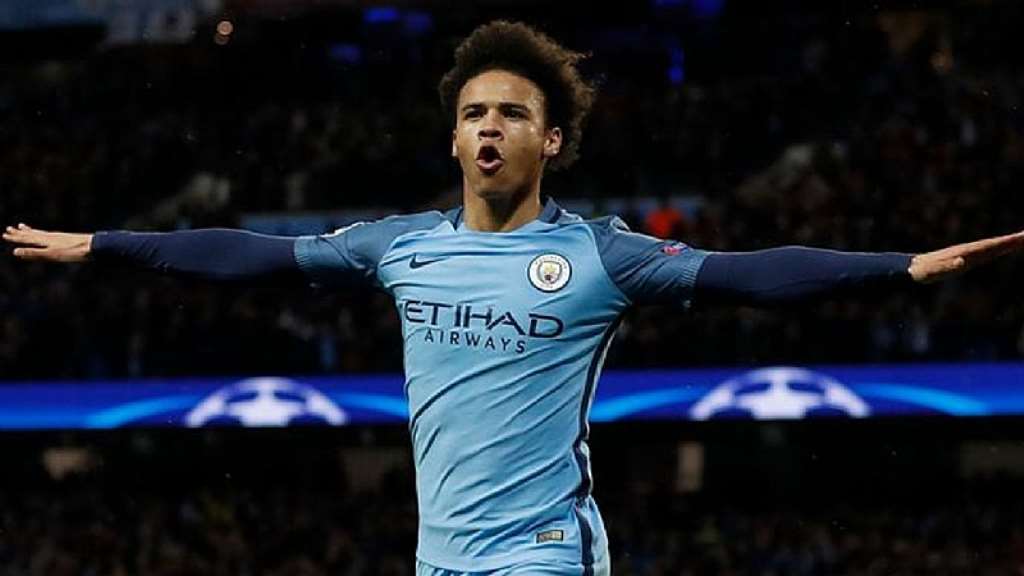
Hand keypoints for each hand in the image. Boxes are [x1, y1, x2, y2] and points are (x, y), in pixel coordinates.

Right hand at [3, 223, 92, 262]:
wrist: (93, 246)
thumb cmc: (73, 252)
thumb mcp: (51, 255)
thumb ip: (34, 253)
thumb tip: (15, 252)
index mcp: (46, 240)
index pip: (27, 238)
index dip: (16, 237)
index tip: (5, 234)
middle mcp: (51, 236)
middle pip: (32, 234)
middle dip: (20, 233)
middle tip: (10, 228)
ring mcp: (59, 237)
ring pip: (40, 233)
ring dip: (30, 231)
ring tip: (23, 227)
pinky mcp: (66, 239)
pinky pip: (50, 235)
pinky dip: (42, 234)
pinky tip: (47, 236)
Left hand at [908, 230, 1023, 283]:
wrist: (912, 268)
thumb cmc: (923, 271)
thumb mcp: (934, 271)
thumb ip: (947, 267)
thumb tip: (961, 262)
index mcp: (965, 253)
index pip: (991, 246)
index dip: (1008, 242)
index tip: (1023, 237)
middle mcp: (968, 250)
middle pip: (995, 244)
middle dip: (1013, 240)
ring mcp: (966, 253)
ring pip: (991, 247)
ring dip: (1007, 243)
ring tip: (1022, 239)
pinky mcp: (963, 258)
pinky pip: (985, 252)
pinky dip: (997, 249)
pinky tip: (1002, 249)